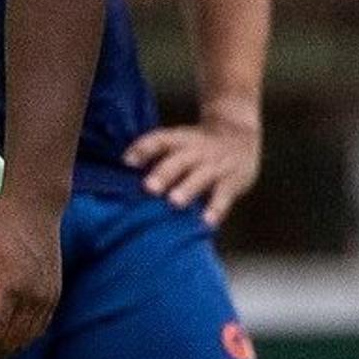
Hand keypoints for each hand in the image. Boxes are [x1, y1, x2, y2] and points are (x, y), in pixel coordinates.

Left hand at [0, 190, 63, 358]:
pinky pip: (37, 329)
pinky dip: (18, 340)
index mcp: (11, 285)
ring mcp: (48, 298)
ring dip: (2, 352)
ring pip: (26, 340)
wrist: (36, 207)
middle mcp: (34, 297)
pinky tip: (0, 339)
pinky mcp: (54, 296)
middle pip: (10, 343)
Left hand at [124, 112, 261, 225]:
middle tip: (148, 187)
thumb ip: (154, 156)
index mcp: (180, 140)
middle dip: (163, 174)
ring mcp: (216, 166)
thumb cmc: (196, 147)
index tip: (125, 162)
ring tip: (174, 202)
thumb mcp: (178, 143)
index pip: (159, 139)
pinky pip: (224, 197)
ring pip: (201, 177)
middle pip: (178, 160)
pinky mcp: (233, 182)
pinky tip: (206, 223)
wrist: (241, 135)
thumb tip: (117, 176)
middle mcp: (197, 151)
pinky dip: (216, 210)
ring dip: (187, 189)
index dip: (143, 148)